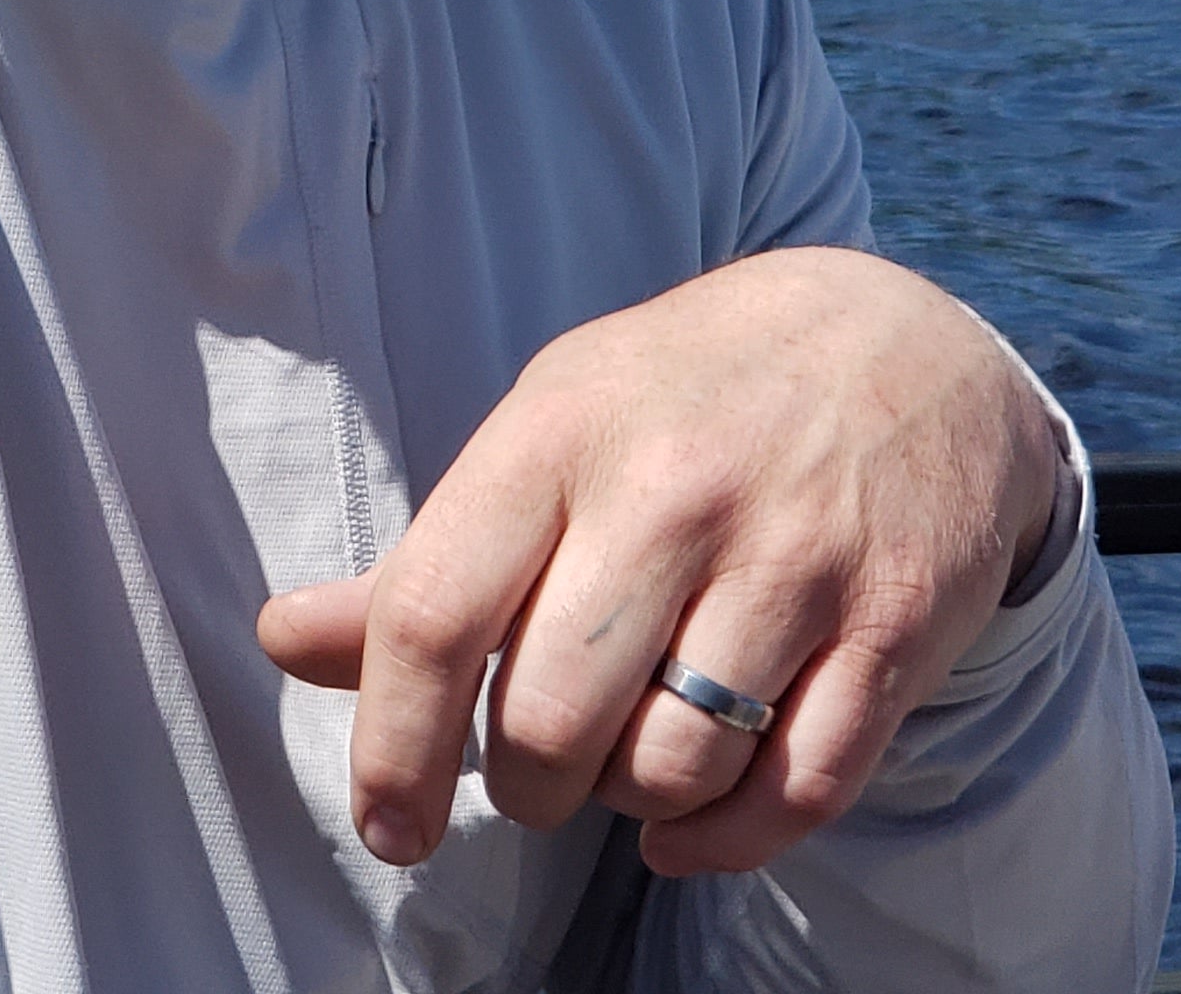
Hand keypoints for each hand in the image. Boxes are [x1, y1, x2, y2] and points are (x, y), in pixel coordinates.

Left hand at [255, 247, 1062, 878]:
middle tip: (538, 762)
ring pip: (673, 769)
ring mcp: (793, 560)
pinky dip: (730, 839)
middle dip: (526, 784)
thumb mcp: (543, 433)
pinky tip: (694, 817)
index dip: (393, 745)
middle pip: (552, 722)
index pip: (435, 614)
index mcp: (555, 436)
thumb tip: (281, 644)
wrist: (899, 341)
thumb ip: (423, 559)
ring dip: (633, 801)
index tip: (387, 823)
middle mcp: (670, 494)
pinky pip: (799, 794)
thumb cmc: (679, 401)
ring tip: (630, 747)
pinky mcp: (895, 629)